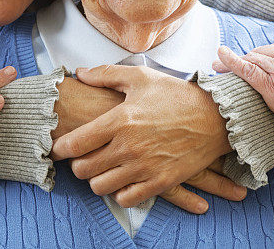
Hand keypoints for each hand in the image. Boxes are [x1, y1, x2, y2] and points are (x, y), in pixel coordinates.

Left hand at [51, 65, 242, 210]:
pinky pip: (126, 199)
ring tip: (101, 169)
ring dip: (96, 179)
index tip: (57, 148)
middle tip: (81, 158)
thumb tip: (80, 73)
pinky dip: (119, 192)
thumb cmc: (176, 95)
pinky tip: (122, 179)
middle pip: (83, 169)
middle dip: (77, 164)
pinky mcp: (160, 182)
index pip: (75, 143)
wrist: (216, 117)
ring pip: (100, 187)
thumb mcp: (140, 77)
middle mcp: (129, 146)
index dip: (60, 148)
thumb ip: (106, 74)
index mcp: (120, 120)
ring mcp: (144, 167)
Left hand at [213, 16, 273, 127]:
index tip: (259, 60)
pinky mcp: (272, 86)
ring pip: (253, 60)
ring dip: (236, 63)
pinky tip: (220, 56)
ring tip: (218, 67)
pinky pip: (247, 70)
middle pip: (263, 53)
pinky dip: (231, 61)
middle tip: (235, 67)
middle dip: (251, 60)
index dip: (268, 56)